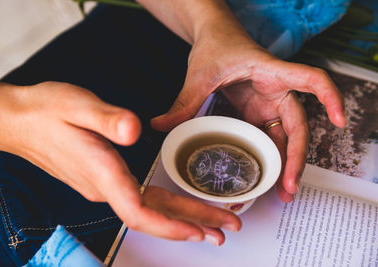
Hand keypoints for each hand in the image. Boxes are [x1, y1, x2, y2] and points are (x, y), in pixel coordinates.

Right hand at [0, 81, 240, 244]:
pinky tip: (177, 207)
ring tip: (211, 224)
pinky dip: (164, 206)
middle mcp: (104, 186)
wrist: (21, 120)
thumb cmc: (48, 112)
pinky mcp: (103, 179)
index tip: (199, 232)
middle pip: (152, 215)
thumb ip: (108, 119)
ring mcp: (103, 185)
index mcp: (102, 172)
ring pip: (149, 209)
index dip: (170, 226)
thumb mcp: (79, 105)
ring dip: (181, 217)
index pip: (139, 212)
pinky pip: (140, 200)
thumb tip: (136, 130)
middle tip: (226, 228)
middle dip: (191, 223)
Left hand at [151, 27, 346, 202]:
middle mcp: (276, 90)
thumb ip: (184, 102)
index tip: (339, 121)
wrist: (213, 36)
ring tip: (280, 192)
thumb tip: (160, 126)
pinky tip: (265, 176)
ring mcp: (268, 103)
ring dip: (285, 164)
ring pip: (286, 136)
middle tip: (289, 188)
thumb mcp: (199, 74)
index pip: (311, 80)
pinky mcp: (258, 111)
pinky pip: (269, 137)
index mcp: (271, 72)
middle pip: (298, 126)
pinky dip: (270, 157)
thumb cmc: (216, 45)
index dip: (330, 98)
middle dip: (297, 158)